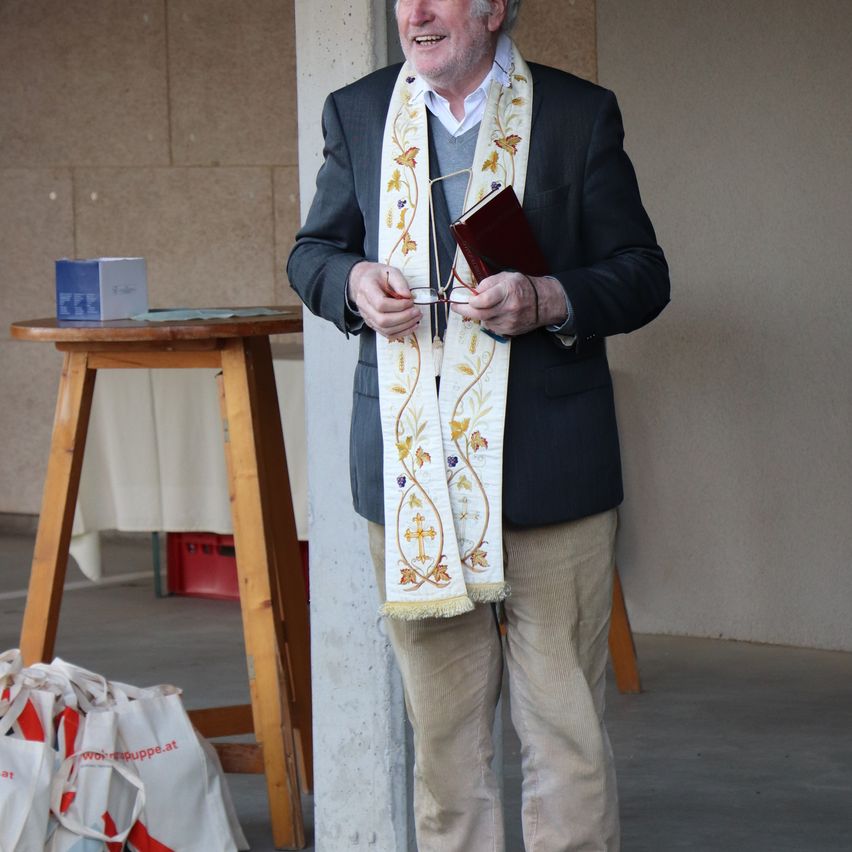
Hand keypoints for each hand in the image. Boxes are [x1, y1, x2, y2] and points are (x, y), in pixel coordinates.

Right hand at [348, 262, 420, 337]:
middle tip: (417, 311)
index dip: (399, 305)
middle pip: (383, 320)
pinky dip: (401, 332)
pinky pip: (387, 334)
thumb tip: (408, 295)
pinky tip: (411, 326)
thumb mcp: (390, 271)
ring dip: (405, 326)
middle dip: (404, 318)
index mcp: (367, 289)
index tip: (410, 301)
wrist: (363, 281)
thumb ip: (400, 282)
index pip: (381, 304)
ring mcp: (367, 317)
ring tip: (416, 318)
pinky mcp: (373, 324)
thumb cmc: (377, 276)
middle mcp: (364, 305)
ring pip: (385, 329)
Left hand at [451, 272, 567, 336]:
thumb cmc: (523, 287)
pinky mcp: (511, 331)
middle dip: (464, 310)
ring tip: (485, 307)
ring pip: (484, 321)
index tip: (462, 298)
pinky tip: (495, 314)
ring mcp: (510, 321)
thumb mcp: (506, 277)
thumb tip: (472, 292)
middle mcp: (509, 307)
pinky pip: (492, 327)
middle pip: (480, 314)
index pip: (483, 300)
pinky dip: (489, 321)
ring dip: (480, 315)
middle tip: (455, 306)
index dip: (470, 301)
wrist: (544, 302)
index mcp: (508, 290)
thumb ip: (488, 283)